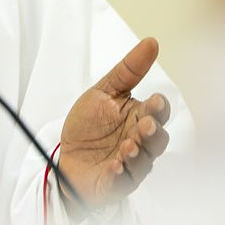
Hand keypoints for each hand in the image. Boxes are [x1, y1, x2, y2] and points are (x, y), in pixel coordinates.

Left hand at [58, 37, 170, 212]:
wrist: (66, 155)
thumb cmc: (89, 126)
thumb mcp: (103, 92)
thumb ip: (128, 71)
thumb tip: (152, 43)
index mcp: (139, 117)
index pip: (159, 112)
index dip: (158, 108)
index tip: (153, 100)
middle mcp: (140, 141)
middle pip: (157, 138)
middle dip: (153, 132)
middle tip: (145, 125)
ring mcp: (130, 164)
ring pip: (144, 160)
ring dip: (138, 153)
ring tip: (128, 146)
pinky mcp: (116, 182)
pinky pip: (122, 180)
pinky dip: (120, 173)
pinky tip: (114, 165)